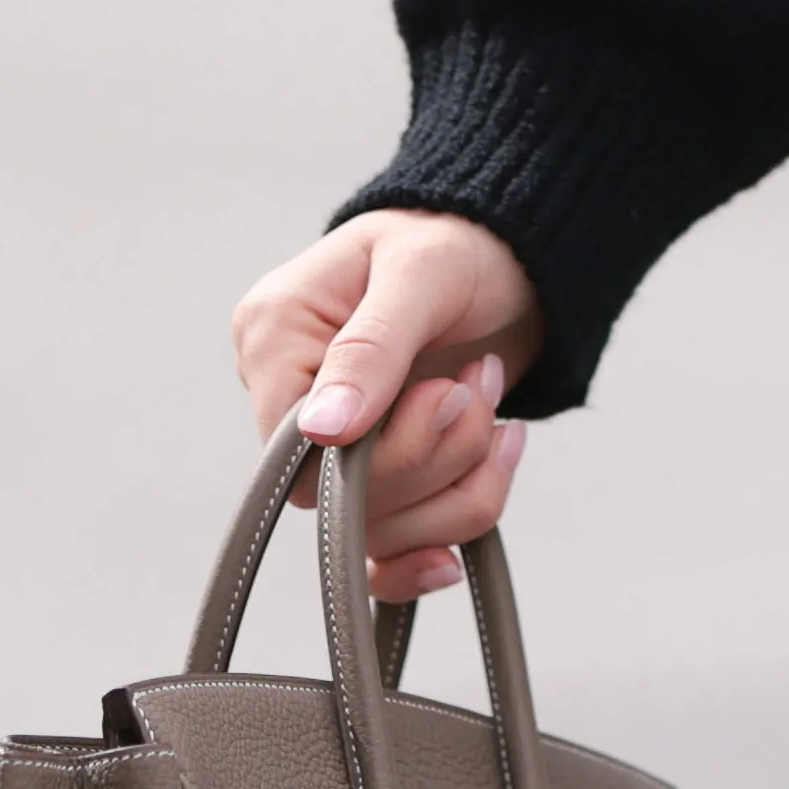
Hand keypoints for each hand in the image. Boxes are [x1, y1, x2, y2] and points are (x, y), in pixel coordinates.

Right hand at [230, 209, 544, 604]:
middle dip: (433, 456)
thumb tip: (321, 429)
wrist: (513, 254)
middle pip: (339, 497)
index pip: (291, 448)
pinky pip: (394, 548)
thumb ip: (371, 350)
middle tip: (476, 385)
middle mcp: (291, 396)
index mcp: (275, 337)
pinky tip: (475, 508)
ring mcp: (335, 444)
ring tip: (490, 397)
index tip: (443, 392)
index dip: (374, 450)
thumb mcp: (422, 274)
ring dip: (461, 479)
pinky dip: (445, 531)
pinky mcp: (381, 475)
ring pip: (382, 528)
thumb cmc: (458, 241)